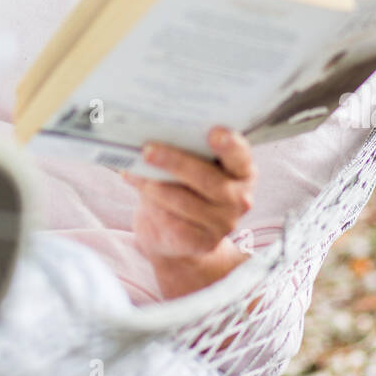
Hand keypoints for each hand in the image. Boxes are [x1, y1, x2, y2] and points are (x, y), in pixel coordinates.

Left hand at [122, 126, 256, 299]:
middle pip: (207, 178)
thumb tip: (157, 138)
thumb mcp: (192, 165)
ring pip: (185, 202)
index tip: (214, 132)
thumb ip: (186, 151)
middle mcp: (239, 198)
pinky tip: (139, 195)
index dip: (229, 144)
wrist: (177, 233)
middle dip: (175, 162)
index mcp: (242, 171)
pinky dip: (153, 208)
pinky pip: (175, 224)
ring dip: (154, 187)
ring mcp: (224, 223)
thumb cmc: (184, 186)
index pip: (240, 155)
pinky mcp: (204, 243)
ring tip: (133, 173)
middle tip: (148, 151)